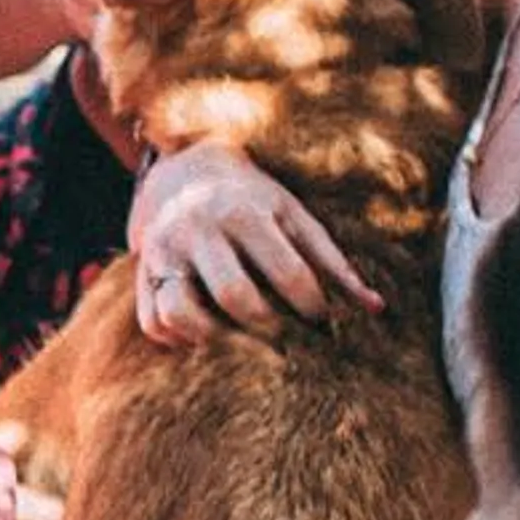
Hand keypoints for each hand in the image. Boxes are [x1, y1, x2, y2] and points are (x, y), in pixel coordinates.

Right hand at [130, 135, 376, 339]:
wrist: (187, 173)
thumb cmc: (254, 202)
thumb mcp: (296, 218)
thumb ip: (333, 262)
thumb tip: (376, 309)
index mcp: (245, 213)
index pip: (288, 272)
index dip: (312, 307)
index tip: (322, 322)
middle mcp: (199, 230)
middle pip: (234, 296)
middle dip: (267, 329)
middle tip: (286, 343)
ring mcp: (164, 253)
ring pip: (180, 313)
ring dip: (214, 339)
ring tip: (241, 346)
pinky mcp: (143, 273)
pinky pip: (153, 323)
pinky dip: (179, 340)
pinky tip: (207, 337)